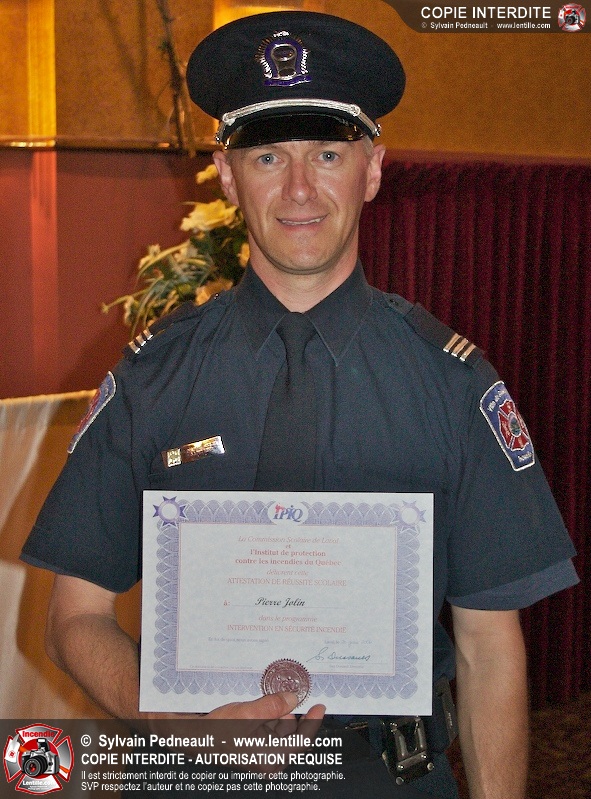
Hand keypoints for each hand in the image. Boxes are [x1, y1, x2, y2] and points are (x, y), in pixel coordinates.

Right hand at [147, 692, 325, 772]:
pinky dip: (269, 714)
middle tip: (293, 692)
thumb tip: (293, 699)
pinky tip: (262, 703)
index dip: (312, 723)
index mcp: (269, 759)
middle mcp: (267, 759)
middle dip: (292, 713)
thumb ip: (272, 707)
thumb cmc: (215, 731)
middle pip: (291, 733)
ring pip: (280, 728)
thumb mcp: (246, 715)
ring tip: (273, 696)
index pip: (300, 741)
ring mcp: (260, 753)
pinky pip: (269, 728)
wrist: (192, 735)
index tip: (320, 706)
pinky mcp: (253, 744)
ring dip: (279, 712)